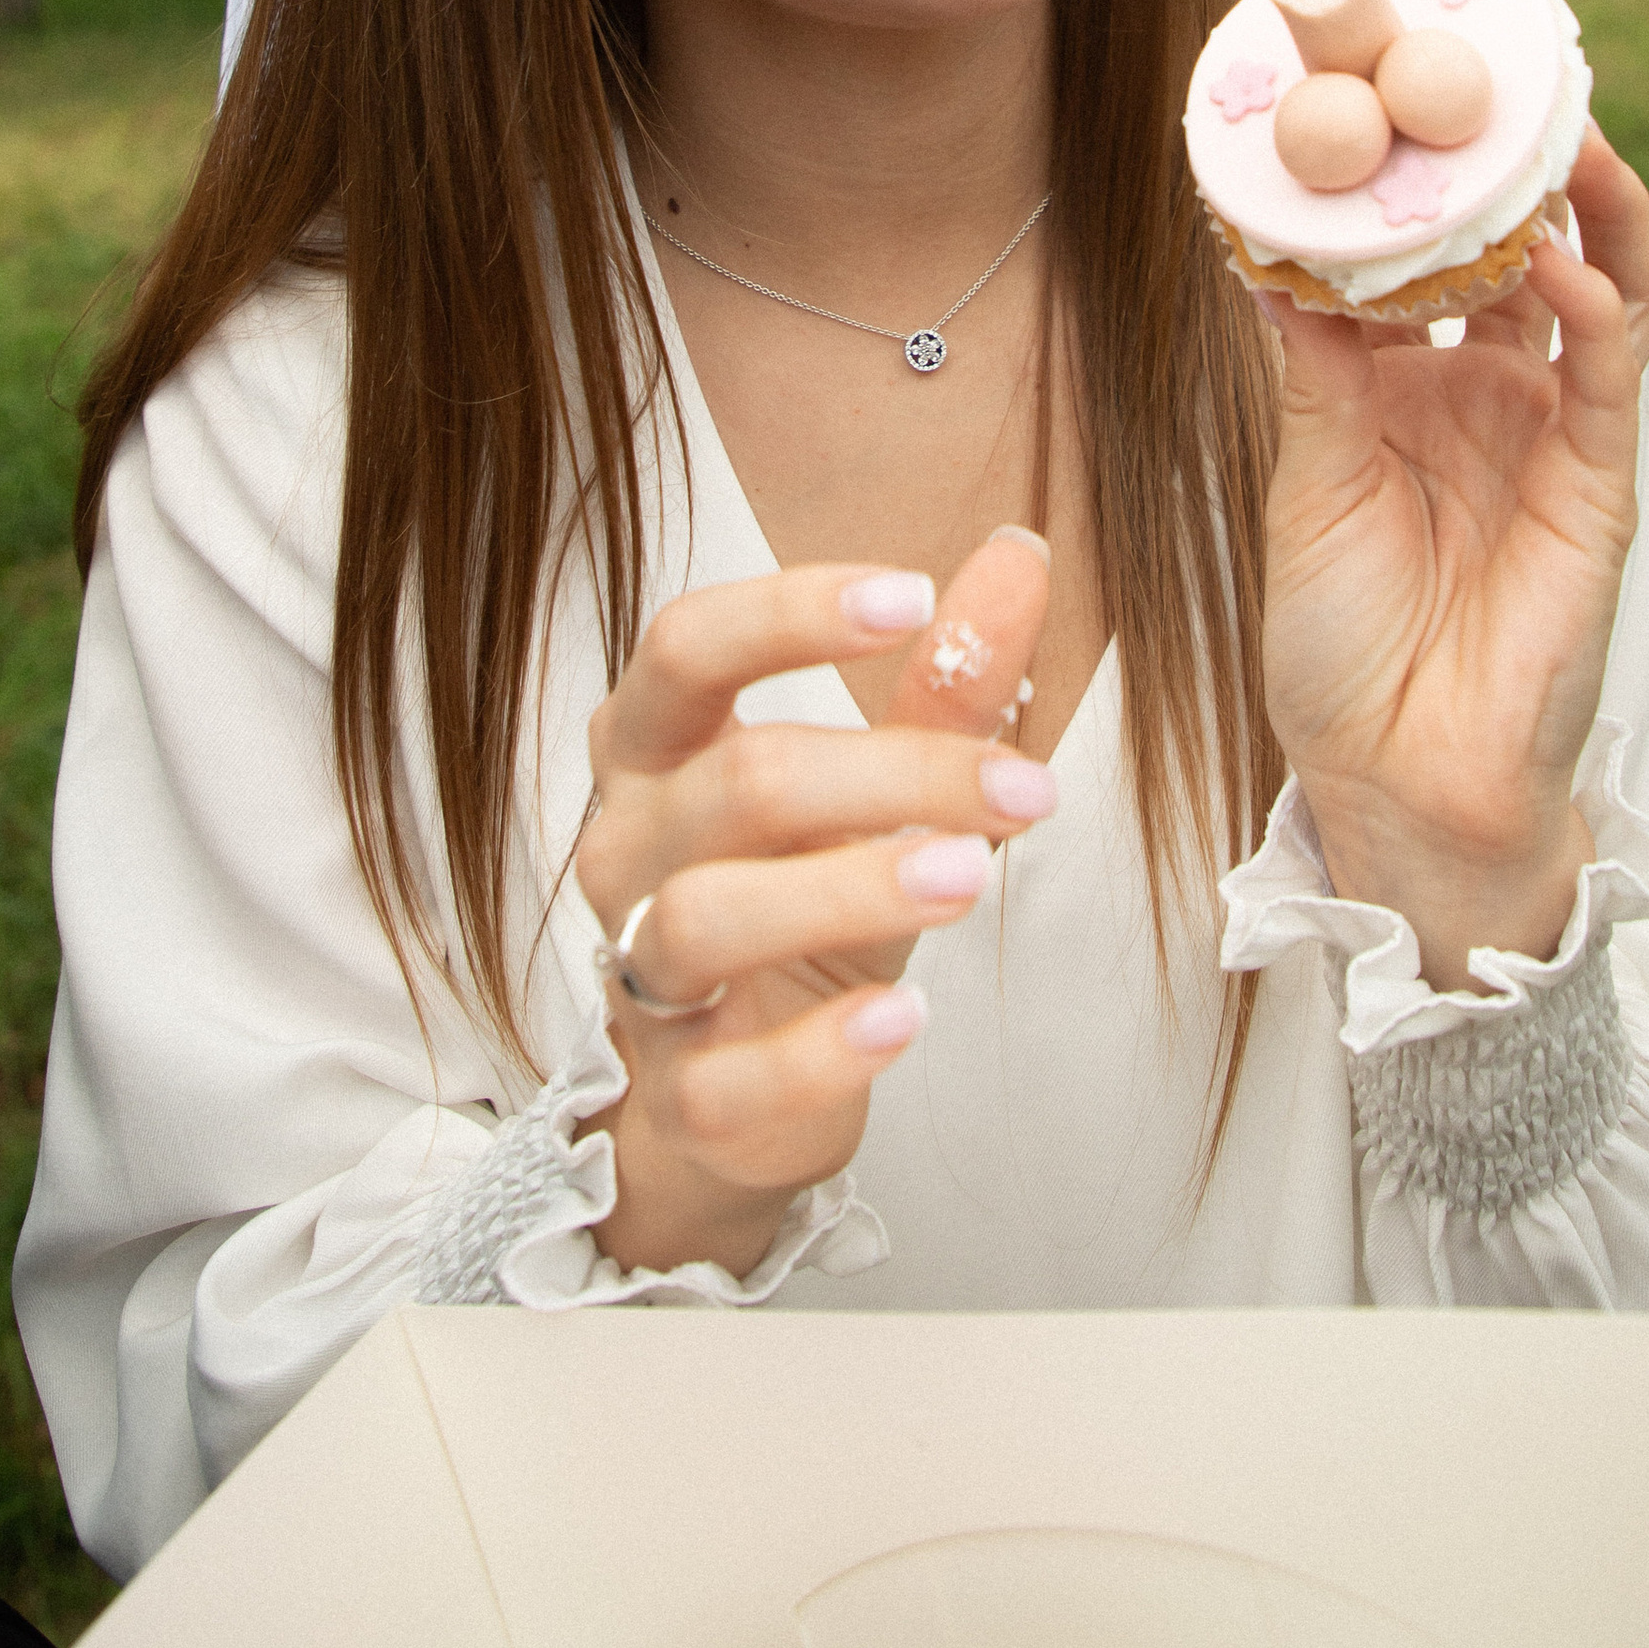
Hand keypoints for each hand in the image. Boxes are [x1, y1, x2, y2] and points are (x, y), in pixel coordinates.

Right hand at [574, 526, 1052, 1277]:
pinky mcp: (683, 1095)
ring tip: (970, 875)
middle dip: (889, 774)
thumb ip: (943, 682)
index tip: (912, 596)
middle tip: (1022, 788)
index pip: (685, 646)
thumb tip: (1021, 552)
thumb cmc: (802, 893)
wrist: (740, 1085)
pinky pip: (728, 1077)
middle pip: (735, 782)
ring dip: (851, 888)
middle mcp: (627, 848)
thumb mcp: (876, 789)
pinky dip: (820, 1049)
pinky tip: (903, 1018)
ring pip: (710, 917)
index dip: (788, 613)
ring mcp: (641, 975)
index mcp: (655, 745)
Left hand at [1256, 128, 1648, 988]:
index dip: (1413, 179)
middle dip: (1510, 163)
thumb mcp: (1305, 479)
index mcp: (1406, 385)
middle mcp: (1486, 392)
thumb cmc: (1340, 646)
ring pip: (1589, 286)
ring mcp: (1550, 433)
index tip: (1383, 88)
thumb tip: (1261, 239)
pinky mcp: (1598, 487)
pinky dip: (1598, 311)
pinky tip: (1566, 260)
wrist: (1395, 780)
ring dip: (1582, 206)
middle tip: (1487, 69)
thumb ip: (1307, 361)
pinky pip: (1611, 378)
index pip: (1422, 253)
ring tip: (1558, 128)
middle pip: (1515, 247)